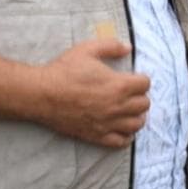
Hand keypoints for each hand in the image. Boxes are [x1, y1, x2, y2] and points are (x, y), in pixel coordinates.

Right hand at [34, 38, 150, 147]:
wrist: (41, 94)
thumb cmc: (64, 71)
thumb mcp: (88, 49)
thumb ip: (111, 46)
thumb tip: (129, 48)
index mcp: (119, 85)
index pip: (145, 84)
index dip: (140, 79)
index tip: (133, 78)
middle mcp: (117, 106)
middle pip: (144, 105)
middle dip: (140, 96)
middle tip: (130, 93)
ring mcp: (108, 123)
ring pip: (137, 124)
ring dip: (136, 116)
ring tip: (128, 110)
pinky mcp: (96, 135)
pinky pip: (121, 142)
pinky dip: (126, 136)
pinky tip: (121, 128)